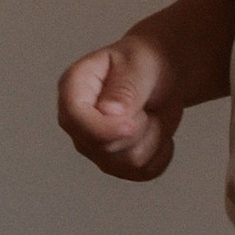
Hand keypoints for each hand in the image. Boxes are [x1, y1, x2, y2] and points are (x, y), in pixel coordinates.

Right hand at [55, 30, 181, 180]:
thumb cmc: (145, 62)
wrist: (159, 75)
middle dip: (137, 128)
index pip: (74, 118)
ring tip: (148, 112)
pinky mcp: (116, 164)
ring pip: (127, 163)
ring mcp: (94, 148)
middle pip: (104, 147)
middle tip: (144, 102)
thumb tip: (109, 113)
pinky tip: (155, 129)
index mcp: (74, 89)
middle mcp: (78, 124)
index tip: (130, 125)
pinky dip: (161, 152)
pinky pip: (144, 172)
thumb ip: (125, 87)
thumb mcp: (140, 64)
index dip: (102, 128)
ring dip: (152, 138)